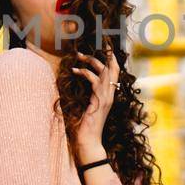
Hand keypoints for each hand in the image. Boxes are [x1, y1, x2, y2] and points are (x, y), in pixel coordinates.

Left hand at [69, 36, 118, 154]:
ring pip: (105, 71)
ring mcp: (106, 98)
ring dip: (91, 60)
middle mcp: (110, 95)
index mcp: (108, 96)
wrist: (88, 143)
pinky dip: (84, 73)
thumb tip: (71, 86)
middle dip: (107, 53)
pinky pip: (95, 81)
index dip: (111, 59)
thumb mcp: (84, 108)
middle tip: (100, 41)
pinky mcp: (100, 101)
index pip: (113, 73)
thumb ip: (83, 97)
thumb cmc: (84, 128)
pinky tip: (75, 70)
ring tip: (79, 55)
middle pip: (114, 68)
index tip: (105, 47)